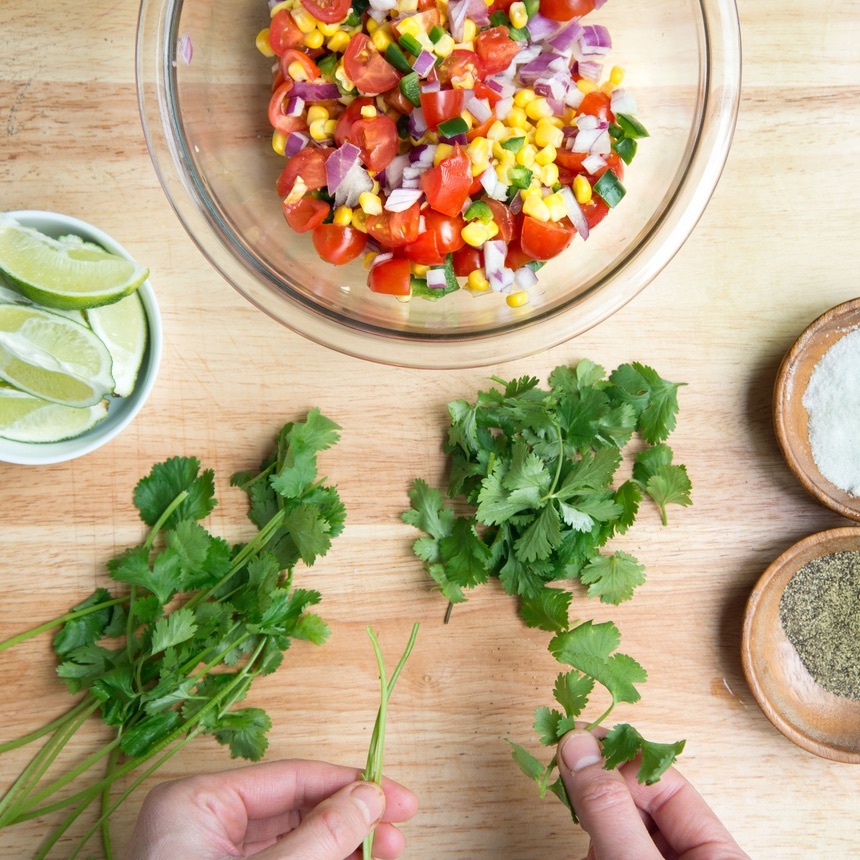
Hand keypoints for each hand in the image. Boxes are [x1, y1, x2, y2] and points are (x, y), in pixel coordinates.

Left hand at [128, 758, 417, 859]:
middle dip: (350, 820)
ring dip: (340, 846)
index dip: (350, 785)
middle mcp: (201, 824)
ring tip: (384, 852)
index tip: (397, 798)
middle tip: (397, 833)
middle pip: (295, 808)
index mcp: (197, 803)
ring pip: (292, 840)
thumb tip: (369, 796)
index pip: (291, 777)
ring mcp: (208, 858)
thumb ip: (320, 836)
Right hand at [558, 729, 748, 859]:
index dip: (618, 758)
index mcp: (717, 852)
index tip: (574, 739)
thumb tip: (578, 744)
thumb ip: (610, 810)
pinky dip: (592, 851)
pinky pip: (611, 853)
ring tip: (579, 833)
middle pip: (637, 806)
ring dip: (592, 828)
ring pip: (618, 832)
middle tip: (561, 774)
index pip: (663, 783)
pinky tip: (587, 854)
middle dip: (599, 795)